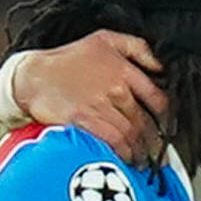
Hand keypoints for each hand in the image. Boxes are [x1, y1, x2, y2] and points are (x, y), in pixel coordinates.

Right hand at [16, 32, 166, 165]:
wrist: (34, 76)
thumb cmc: (68, 58)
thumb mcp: (105, 39)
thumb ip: (138, 47)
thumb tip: (161, 65)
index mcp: (124, 70)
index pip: (158, 99)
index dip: (166, 118)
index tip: (167, 128)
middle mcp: (116, 89)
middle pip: (145, 122)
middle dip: (154, 142)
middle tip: (157, 154)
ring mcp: (101, 106)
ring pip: (132, 135)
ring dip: (141, 152)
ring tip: (143, 161)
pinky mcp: (85, 121)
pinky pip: (114, 142)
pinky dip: (123, 154)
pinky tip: (126, 159)